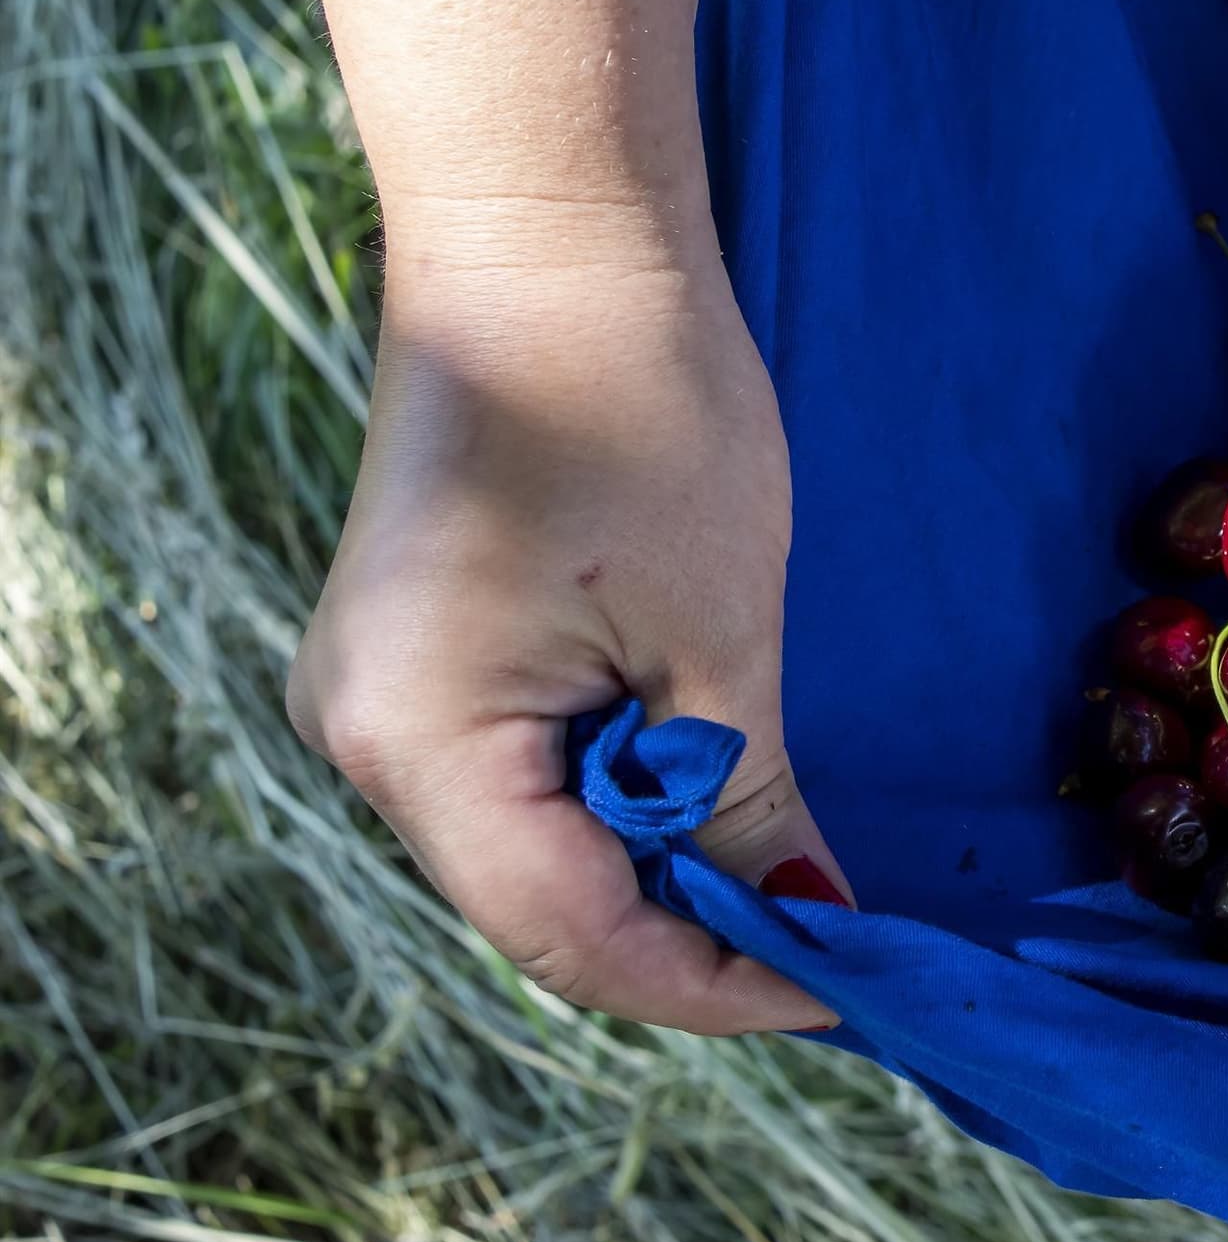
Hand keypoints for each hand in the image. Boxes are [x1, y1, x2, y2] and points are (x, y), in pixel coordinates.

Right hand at [289, 210, 845, 1033]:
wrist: (555, 249)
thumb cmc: (638, 412)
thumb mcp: (720, 629)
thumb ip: (743, 795)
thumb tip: (806, 917)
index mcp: (420, 742)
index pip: (571, 934)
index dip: (715, 982)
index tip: (845, 992)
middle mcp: (368, 741)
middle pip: (544, 905)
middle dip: (694, 936)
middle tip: (841, 953)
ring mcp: (384, 701)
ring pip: (538, 850)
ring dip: (666, 874)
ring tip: (799, 886)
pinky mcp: (425, 662)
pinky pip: (526, 781)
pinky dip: (626, 805)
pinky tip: (720, 804)